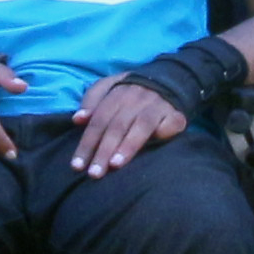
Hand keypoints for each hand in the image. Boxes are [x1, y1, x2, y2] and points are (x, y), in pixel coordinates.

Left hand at [65, 72, 184, 177]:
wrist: (167, 79)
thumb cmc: (129, 93)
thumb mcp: (107, 88)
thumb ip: (91, 101)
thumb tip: (77, 119)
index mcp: (117, 94)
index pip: (98, 121)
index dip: (87, 143)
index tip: (77, 166)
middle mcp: (136, 99)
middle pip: (117, 126)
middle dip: (104, 150)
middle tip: (94, 173)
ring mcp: (157, 106)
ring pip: (141, 126)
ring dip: (128, 145)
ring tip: (115, 165)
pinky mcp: (176, 115)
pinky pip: (171, 123)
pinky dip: (163, 132)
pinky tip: (155, 145)